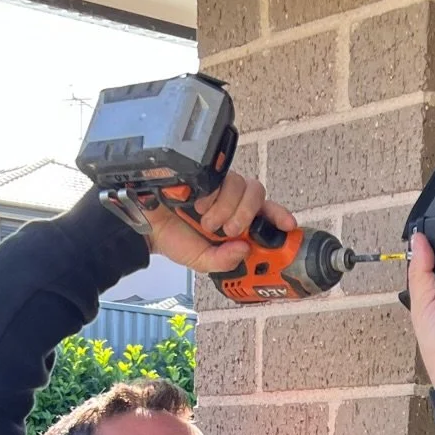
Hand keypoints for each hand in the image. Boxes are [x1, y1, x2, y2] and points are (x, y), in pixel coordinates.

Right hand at [144, 171, 297, 275]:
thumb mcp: (202, 260)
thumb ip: (223, 261)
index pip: (265, 211)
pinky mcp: (203, 173)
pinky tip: (198, 204)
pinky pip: (218, 176)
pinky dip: (211, 194)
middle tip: (231, 230)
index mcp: (236, 218)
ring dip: (225, 207)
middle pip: (256, 193)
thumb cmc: (174, 239)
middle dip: (246, 214)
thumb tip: (244, 250)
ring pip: (239, 184)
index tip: (288, 225)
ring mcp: (217, 184)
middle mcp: (230, 199)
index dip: (279, 215)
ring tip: (206, 221)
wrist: (145, 225)